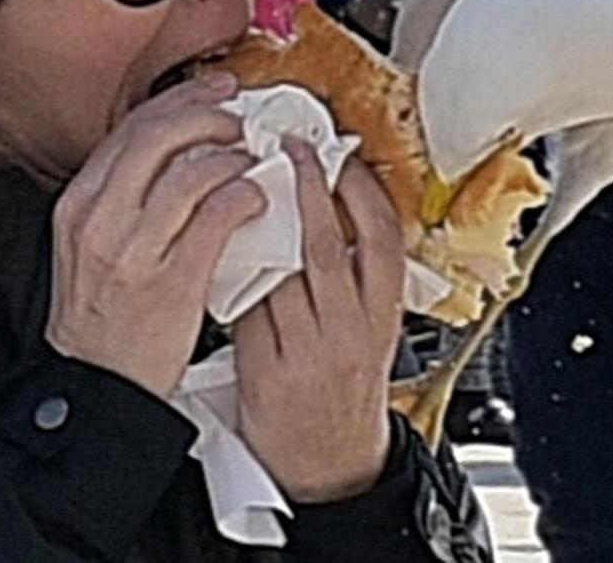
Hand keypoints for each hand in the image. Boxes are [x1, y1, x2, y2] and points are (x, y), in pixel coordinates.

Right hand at [44, 74, 261, 397]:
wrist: (97, 386)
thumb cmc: (105, 316)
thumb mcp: (95, 244)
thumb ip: (126, 196)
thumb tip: (183, 147)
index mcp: (80, 205)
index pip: (131, 128)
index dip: (181, 100)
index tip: (215, 91)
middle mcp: (100, 220)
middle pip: (159, 135)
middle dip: (209, 115)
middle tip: (239, 118)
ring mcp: (134, 250)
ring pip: (191, 171)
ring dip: (232, 156)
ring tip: (251, 160)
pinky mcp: (171, 280)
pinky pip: (216, 215)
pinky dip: (243, 195)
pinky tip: (254, 198)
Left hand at [234, 145, 404, 503]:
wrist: (329, 464)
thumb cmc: (347, 386)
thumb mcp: (372, 330)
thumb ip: (354, 280)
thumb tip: (325, 211)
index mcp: (383, 316)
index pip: (381, 240)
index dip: (363, 193)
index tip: (343, 157)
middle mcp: (349, 331)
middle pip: (326, 247)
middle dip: (308, 189)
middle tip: (290, 147)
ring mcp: (306, 351)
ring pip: (280, 275)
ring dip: (262, 227)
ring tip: (248, 187)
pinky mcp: (265, 371)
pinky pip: (247, 310)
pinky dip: (237, 276)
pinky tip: (229, 250)